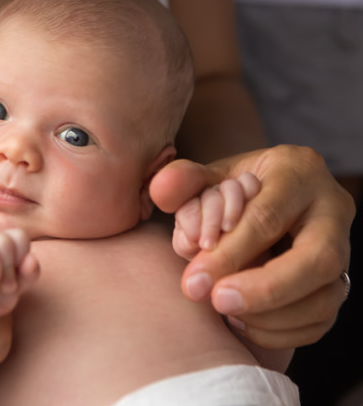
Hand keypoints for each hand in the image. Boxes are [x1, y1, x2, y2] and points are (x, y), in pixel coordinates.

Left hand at [149, 145, 354, 348]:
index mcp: (297, 172)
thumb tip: (161, 188)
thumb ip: (183, 180)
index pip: (268, 217)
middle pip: (316, 259)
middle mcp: (330, 210)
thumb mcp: (209, 175)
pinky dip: (279, 331)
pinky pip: (320, 320)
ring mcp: (342, 249)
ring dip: (271, 315)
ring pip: (325, 296)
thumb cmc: (231, 187)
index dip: (229, 253)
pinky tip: (241, 320)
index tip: (194, 281)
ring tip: (225, 311)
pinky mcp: (336, 282)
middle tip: (217, 302)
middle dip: (265, 289)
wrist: (262, 199)